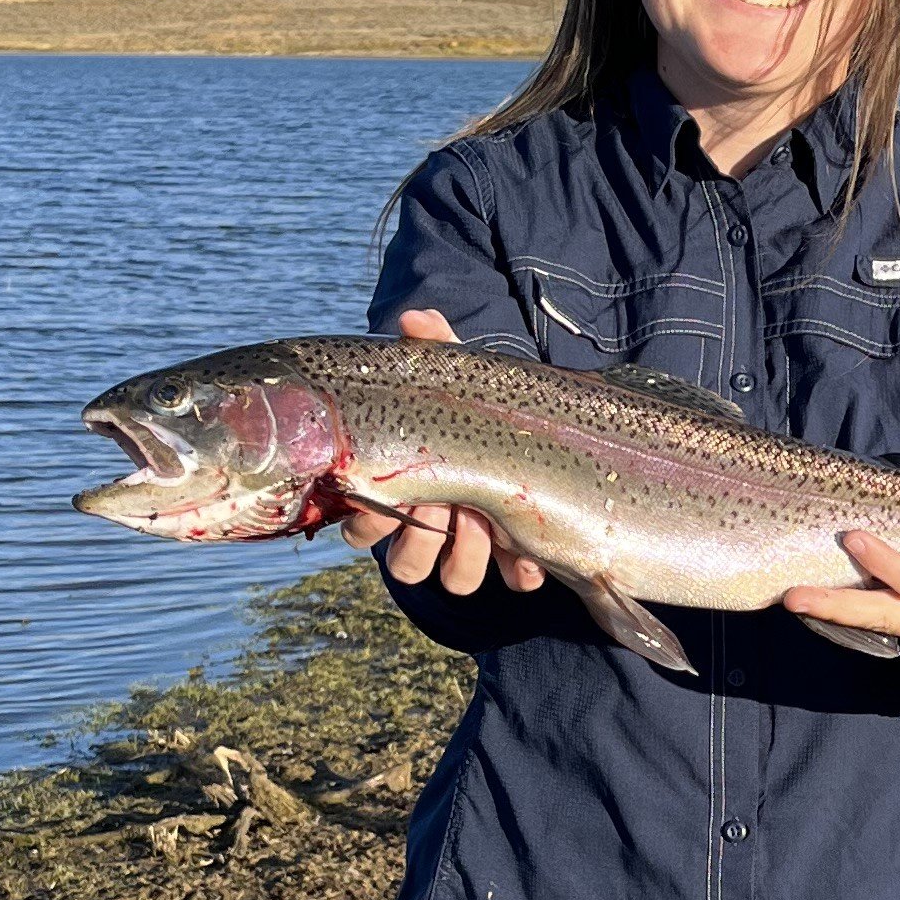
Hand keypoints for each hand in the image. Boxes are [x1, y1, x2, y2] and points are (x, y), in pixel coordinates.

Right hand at [329, 308, 547, 595]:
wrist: (538, 426)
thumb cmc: (475, 404)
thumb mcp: (456, 376)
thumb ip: (433, 348)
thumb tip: (416, 318)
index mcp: (402, 490)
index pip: (361, 528)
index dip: (374, 521)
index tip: (397, 491)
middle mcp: (430, 528)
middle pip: (406, 565)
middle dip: (425, 538)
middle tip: (446, 503)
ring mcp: (472, 548)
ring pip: (454, 580)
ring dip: (469, 554)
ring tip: (488, 520)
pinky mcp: (516, 560)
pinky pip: (511, 581)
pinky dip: (520, 566)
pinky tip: (528, 545)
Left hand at [780, 426, 899, 655]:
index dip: (889, 563)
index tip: (853, 539)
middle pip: (896, 613)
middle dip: (848, 603)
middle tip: (800, 593)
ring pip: (884, 625)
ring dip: (837, 613)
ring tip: (794, 601)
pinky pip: (883, 627)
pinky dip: (847, 615)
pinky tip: (814, 603)